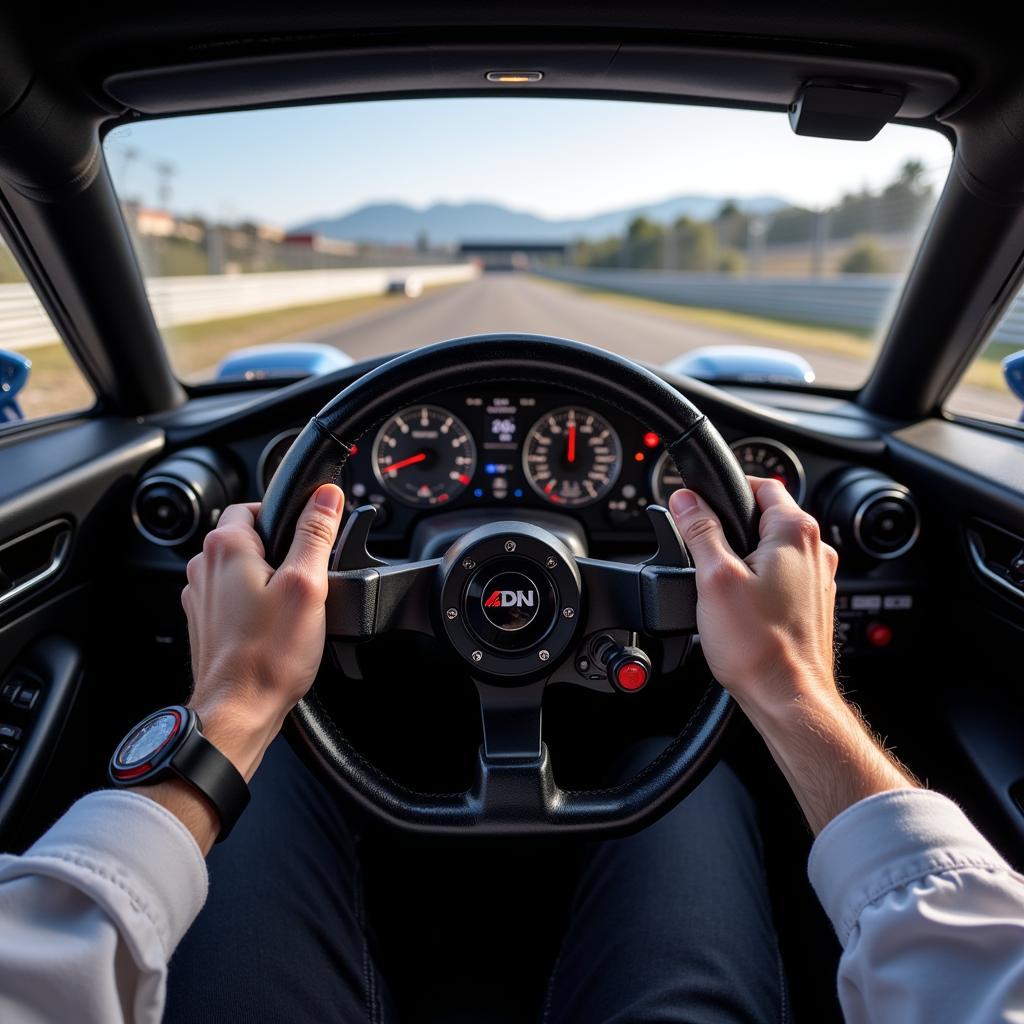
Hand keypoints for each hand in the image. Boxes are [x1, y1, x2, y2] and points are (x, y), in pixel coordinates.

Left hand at [180, 484, 344, 779]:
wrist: (238, 710)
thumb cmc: (268, 656)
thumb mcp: (307, 584)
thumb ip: (316, 533)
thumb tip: (326, 496)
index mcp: (226, 546)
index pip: (256, 505)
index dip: (287, 517)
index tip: (309, 538)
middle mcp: (204, 566)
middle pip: (249, 537)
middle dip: (280, 551)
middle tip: (307, 578)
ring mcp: (201, 596)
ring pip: (241, 569)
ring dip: (266, 578)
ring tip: (292, 608)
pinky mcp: (205, 622)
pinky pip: (233, 598)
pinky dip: (254, 605)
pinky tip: (274, 628)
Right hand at [668, 476, 837, 717]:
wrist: (788, 699)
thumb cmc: (759, 647)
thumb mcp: (713, 578)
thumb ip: (699, 530)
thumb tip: (685, 499)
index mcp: (796, 532)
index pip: (762, 484)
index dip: (725, 489)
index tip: (699, 504)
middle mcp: (816, 550)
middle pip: (766, 516)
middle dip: (732, 526)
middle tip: (703, 549)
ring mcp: (818, 578)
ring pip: (773, 547)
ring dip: (745, 555)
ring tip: (720, 583)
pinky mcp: (812, 603)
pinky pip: (781, 575)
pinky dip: (758, 580)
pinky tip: (740, 606)